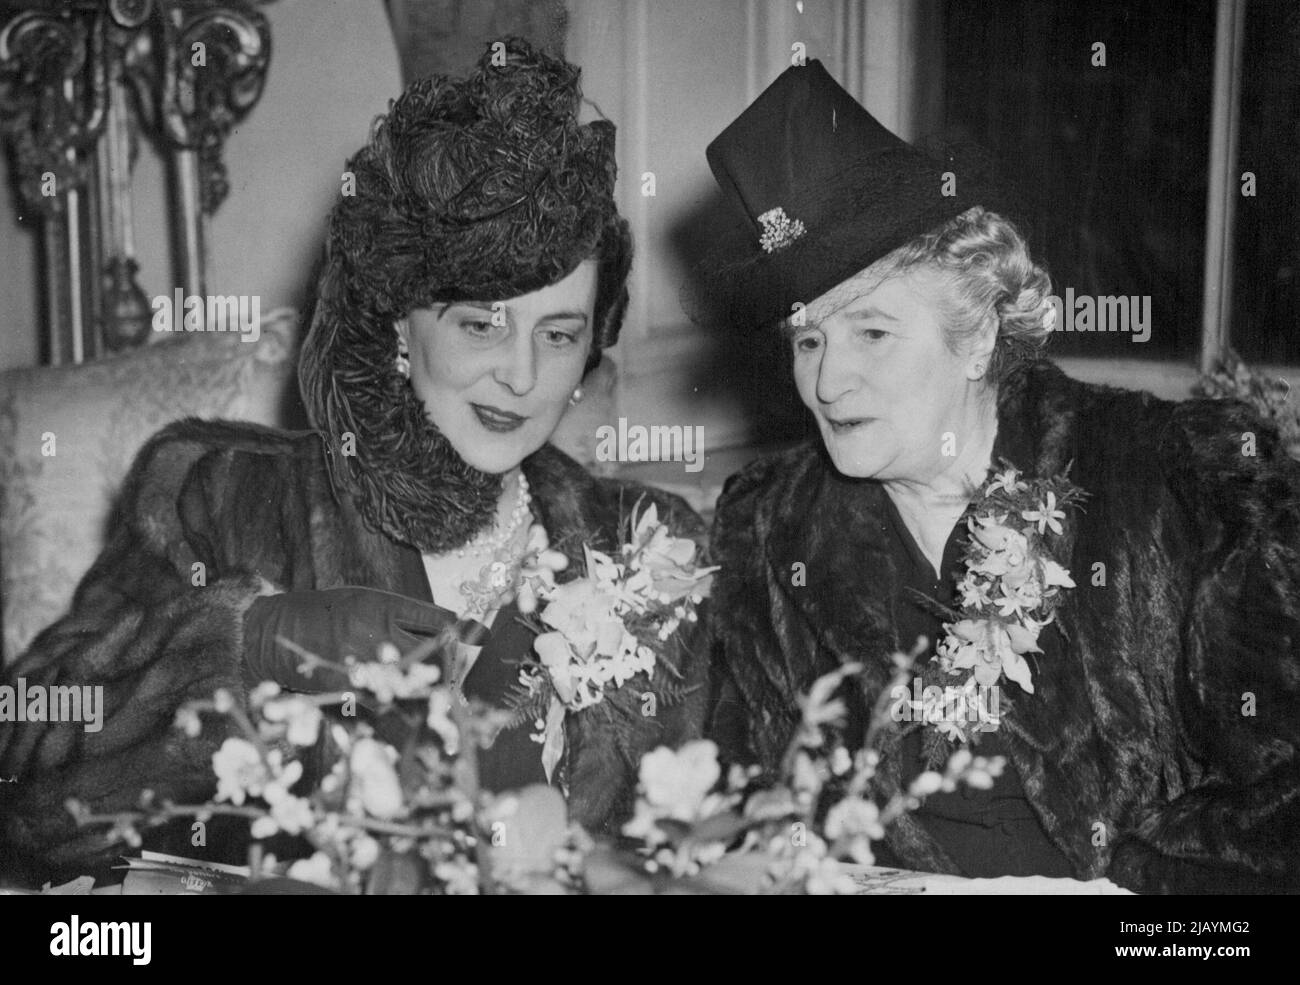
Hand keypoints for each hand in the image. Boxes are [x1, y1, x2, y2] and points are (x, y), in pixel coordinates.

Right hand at [241, 587, 457, 692]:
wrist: (272, 633)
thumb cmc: (322, 613)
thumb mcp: (362, 600)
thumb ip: (398, 613)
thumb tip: (442, 626)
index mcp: (382, 606)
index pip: (437, 619)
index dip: (459, 630)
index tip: (470, 635)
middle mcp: (377, 632)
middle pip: (434, 651)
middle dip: (451, 660)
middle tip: (459, 667)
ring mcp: (364, 662)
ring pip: (415, 678)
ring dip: (430, 684)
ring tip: (443, 688)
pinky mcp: (350, 688)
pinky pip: (388, 698)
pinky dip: (400, 699)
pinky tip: (406, 699)